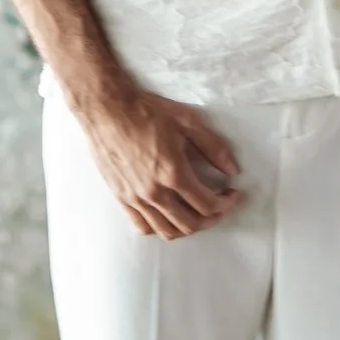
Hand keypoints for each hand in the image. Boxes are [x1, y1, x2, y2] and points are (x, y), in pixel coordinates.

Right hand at [70, 82, 244, 238]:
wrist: (106, 109)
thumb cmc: (145, 111)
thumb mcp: (187, 122)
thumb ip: (213, 147)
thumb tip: (233, 170)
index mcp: (173, 173)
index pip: (207, 204)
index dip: (226, 203)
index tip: (232, 194)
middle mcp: (154, 192)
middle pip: (191, 224)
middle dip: (212, 219)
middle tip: (219, 206)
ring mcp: (136, 198)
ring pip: (167, 231)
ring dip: (188, 228)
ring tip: (196, 214)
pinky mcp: (121, 198)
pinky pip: (143, 227)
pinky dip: (160, 228)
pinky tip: (167, 216)